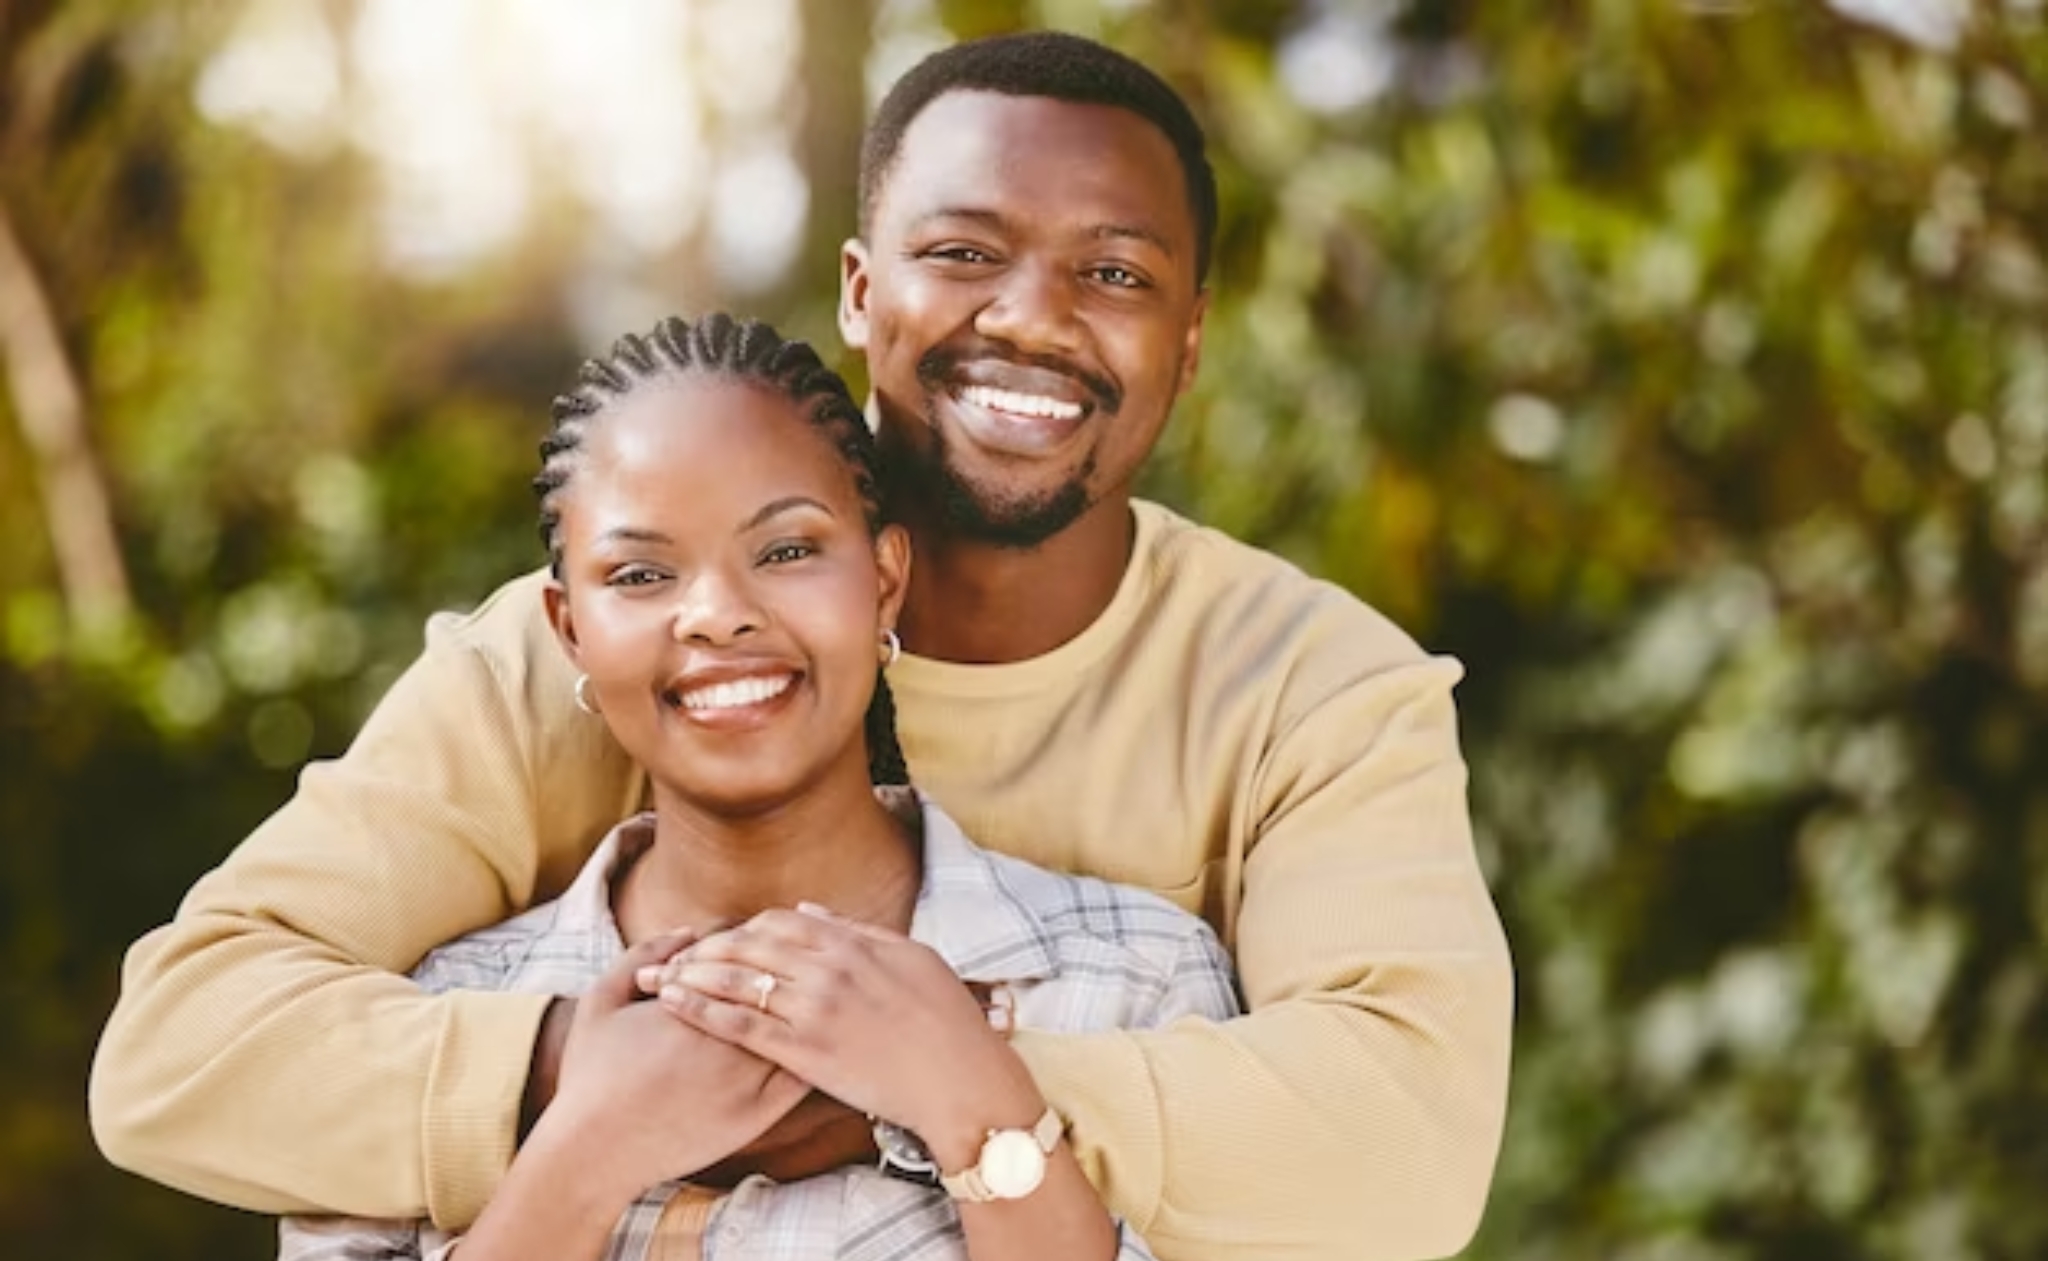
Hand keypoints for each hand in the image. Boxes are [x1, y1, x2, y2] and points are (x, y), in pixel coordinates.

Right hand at [539, 929, 811, 1195]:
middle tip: (764, 977)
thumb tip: (689, 930)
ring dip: (794, 1009)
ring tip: (784, 1004)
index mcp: (689, 1003)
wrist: (595, 1150)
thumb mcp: (601, 1000)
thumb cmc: (592, 1073)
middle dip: (772, 975)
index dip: (743, 950)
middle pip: (770, 988)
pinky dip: (806, 1052)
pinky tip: (797, 1043)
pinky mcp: (756, 1114)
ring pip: (792, 1026)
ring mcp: (744, 1078)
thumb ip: (641, 955)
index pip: (738, 957)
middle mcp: (723, 1038)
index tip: (735, 956)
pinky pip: (800, 1073)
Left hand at [647, 905, 1041, 1158]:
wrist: (960, 1080)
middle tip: (672, 956)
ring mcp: (813, 1010)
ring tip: (660, 977)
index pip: (778, 922)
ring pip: (735, 980)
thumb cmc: (945, 1018)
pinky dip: (702, 1011)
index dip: (743, 929)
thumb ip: (855, 930)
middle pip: (747, 946)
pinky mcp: (805, 1052)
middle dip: (703, 948)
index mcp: (852, 943)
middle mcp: (827, 968)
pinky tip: (676, 1005)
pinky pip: (741, 1025)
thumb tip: (807, 911)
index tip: (722, 939)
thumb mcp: (910, 956)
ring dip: (691, 973)